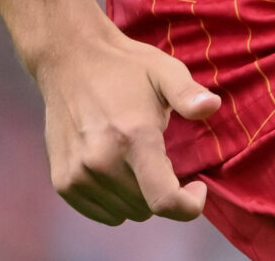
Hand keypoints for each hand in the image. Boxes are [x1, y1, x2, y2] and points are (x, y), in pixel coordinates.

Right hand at [33, 26, 221, 223]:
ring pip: (124, 213)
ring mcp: (78, 175)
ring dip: (137, 196)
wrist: (69, 60)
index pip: (164, 200)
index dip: (189, 205)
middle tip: (157, 155)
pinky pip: (100, 213)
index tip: (196, 188)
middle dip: (162, 190)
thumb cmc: (124, 67)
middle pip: (147, 208)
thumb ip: (188, 94)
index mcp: (134, 137)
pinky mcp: (62, 182)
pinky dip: (114, 201)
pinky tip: (115, 169)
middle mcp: (102, 161)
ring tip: (133, 159)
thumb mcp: (164, 71)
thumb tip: (212, 106)